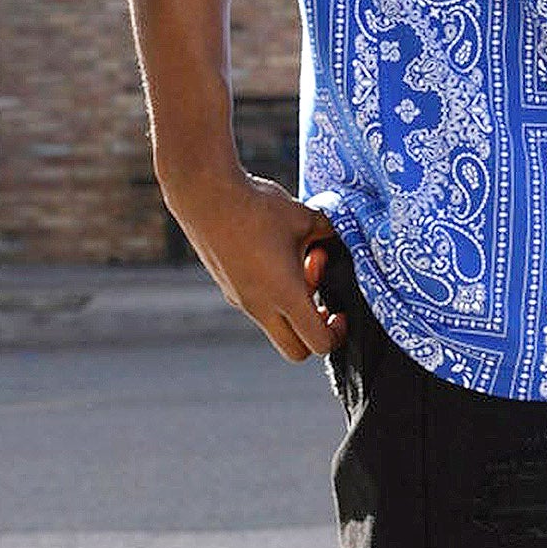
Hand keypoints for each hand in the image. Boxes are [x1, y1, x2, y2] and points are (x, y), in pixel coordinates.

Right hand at [167, 168, 347, 361]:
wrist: (206, 195)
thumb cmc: (258, 206)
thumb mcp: (306, 218)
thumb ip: (329, 235)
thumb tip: (340, 239)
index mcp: (286, 294)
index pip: (318, 343)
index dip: (336, 334)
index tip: (338, 311)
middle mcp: (261, 306)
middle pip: (295, 352)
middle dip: (314, 335)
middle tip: (321, 305)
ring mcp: (241, 300)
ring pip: (275, 329)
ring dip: (292, 311)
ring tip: (296, 269)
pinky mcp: (229, 288)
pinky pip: (259, 308)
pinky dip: (274, 298)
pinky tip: (275, 262)